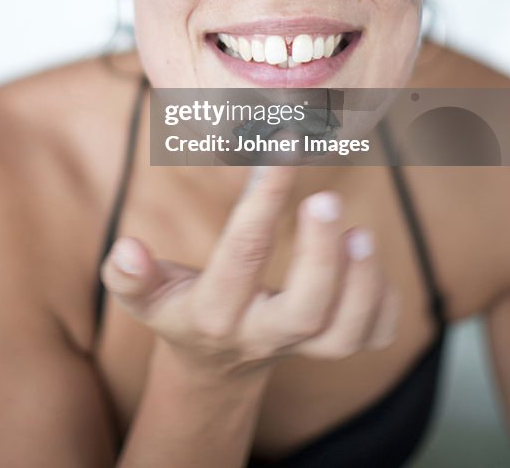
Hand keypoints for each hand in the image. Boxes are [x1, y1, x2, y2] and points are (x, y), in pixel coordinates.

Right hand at [101, 167, 398, 376]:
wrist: (215, 362)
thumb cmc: (181, 306)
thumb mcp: (146, 297)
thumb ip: (131, 276)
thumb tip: (127, 248)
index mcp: (215, 314)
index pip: (242, 258)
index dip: (263, 202)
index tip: (283, 146)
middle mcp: (263, 334)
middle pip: (305, 311)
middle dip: (321, 257)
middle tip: (328, 200)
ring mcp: (303, 347)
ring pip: (345, 334)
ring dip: (363, 283)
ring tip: (361, 233)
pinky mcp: (332, 348)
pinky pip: (373, 336)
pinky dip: (383, 302)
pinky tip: (369, 259)